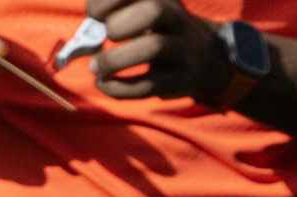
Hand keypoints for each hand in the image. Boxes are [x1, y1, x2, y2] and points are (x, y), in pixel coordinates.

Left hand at [91, 0, 236, 100]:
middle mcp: (177, 20)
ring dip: (115, 60)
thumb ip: (117, 17)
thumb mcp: (147, 15)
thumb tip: (85, 33)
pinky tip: (105, 84)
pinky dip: (119, 88)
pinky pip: (150, 84)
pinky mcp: (181, 79)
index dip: (108, 1)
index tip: (94, 15)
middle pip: (153, 12)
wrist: (211, 60)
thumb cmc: (163, 34)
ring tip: (96, 67)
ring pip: (153, 48)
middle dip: (120, 25)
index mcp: (164, 0)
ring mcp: (183, 49)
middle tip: (105, 38)